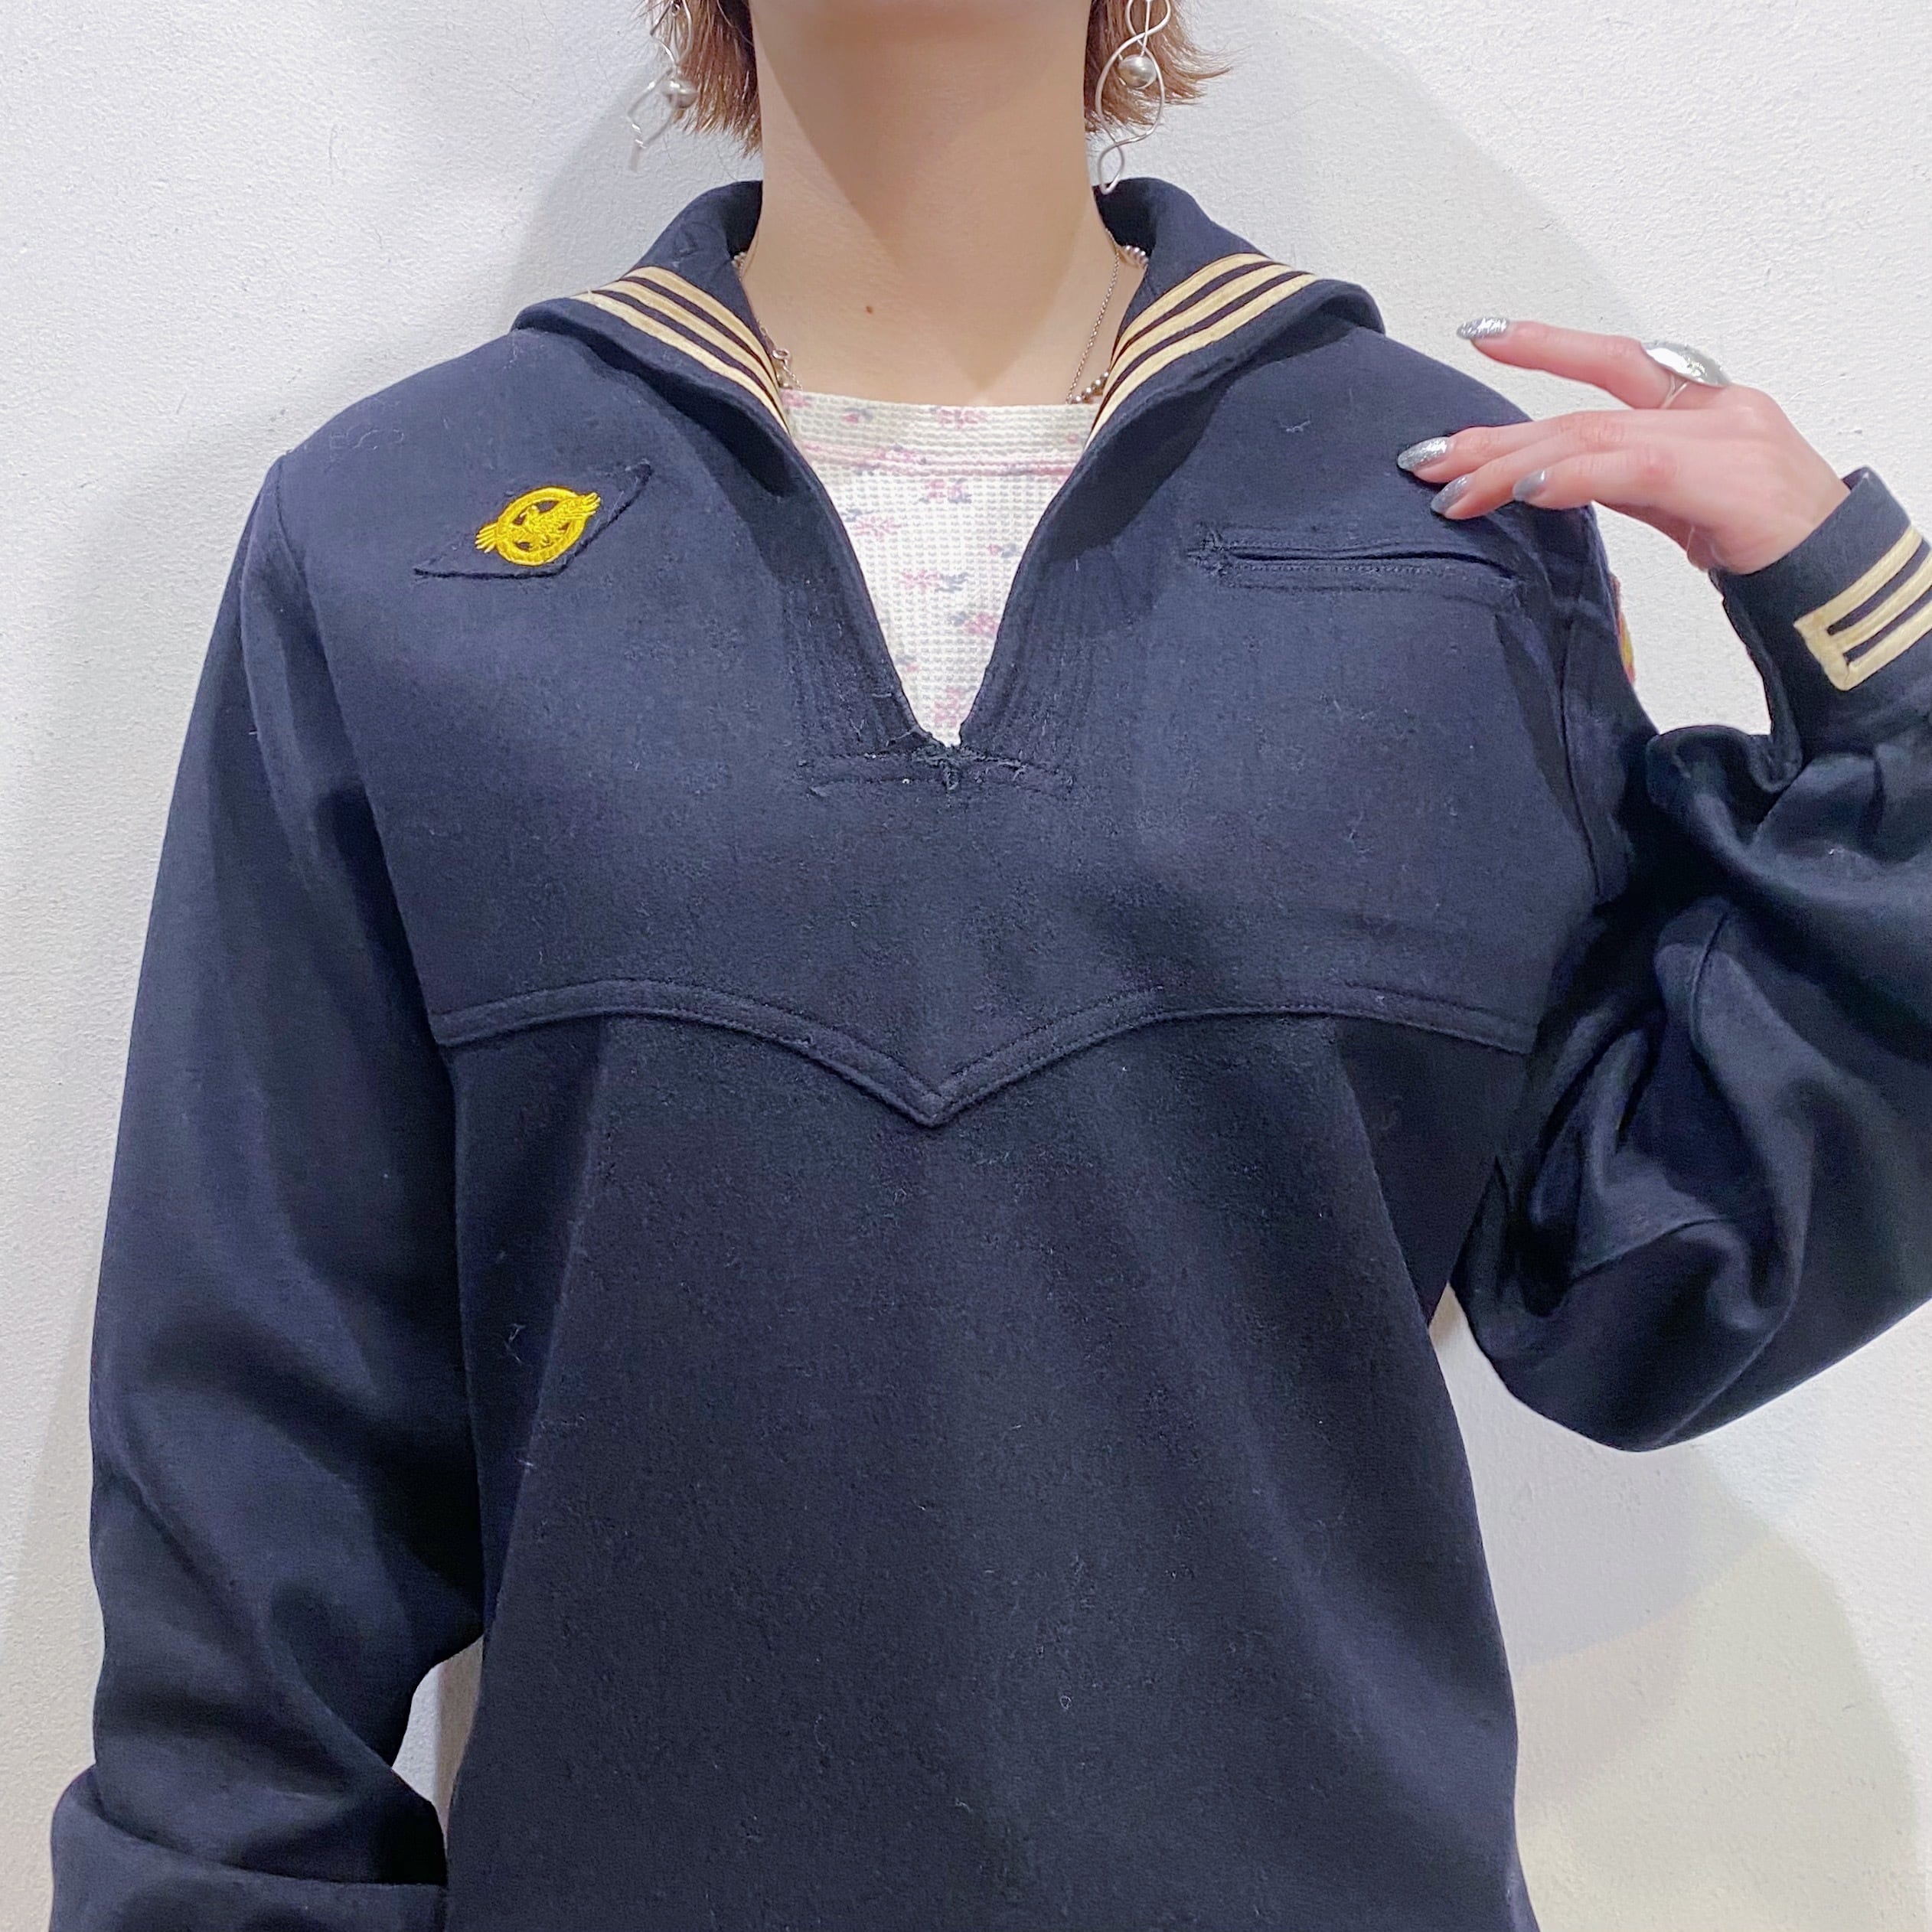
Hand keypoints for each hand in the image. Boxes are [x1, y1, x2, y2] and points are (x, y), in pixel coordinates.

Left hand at [1395, 318, 1850, 575]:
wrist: (1842, 578)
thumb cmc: (1768, 545)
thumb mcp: (1685, 506)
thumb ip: (1628, 481)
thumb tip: (1553, 479)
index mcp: (1704, 410)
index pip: (1614, 363)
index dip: (1547, 345)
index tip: (1480, 335)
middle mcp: (1713, 411)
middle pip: (1583, 415)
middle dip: (1499, 439)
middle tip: (1428, 460)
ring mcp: (1724, 439)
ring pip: (1595, 439)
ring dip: (1515, 467)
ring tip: (1456, 490)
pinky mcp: (1728, 480)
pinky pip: (1634, 470)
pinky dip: (1575, 478)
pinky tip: (1529, 490)